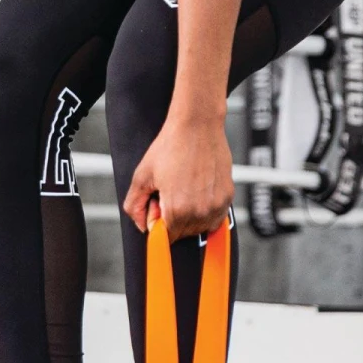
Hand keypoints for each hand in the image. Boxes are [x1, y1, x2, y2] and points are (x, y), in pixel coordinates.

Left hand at [124, 114, 234, 242]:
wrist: (197, 125)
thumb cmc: (171, 146)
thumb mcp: (142, 175)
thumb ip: (135, 206)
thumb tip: (142, 225)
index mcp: (177, 210)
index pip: (167, 237)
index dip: (159, 221)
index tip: (158, 203)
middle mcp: (199, 212)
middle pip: (184, 233)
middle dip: (174, 218)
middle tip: (170, 190)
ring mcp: (216, 205)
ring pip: (201, 227)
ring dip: (191, 216)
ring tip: (185, 188)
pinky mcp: (228, 196)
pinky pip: (216, 216)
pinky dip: (206, 209)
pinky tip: (197, 188)